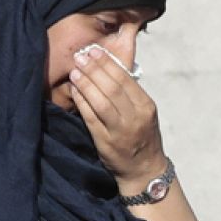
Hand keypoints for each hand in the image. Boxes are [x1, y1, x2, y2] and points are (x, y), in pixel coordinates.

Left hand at [67, 45, 167, 193]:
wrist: (144, 170)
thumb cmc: (142, 137)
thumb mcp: (144, 113)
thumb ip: (130, 93)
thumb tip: (108, 67)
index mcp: (146, 106)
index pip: (125, 78)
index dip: (108, 63)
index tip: (95, 51)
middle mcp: (135, 117)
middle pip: (112, 87)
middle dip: (94, 69)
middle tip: (81, 57)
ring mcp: (120, 131)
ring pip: (101, 102)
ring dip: (86, 84)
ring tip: (75, 72)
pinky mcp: (106, 142)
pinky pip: (91, 118)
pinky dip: (82, 102)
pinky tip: (74, 91)